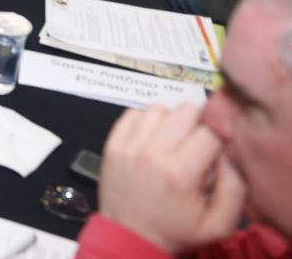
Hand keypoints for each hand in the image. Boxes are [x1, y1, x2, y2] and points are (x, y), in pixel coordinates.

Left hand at [97, 105, 245, 253]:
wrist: (130, 238)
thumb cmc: (175, 231)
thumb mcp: (219, 224)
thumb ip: (235, 188)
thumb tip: (230, 154)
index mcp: (180, 173)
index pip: (210, 130)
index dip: (219, 136)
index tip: (217, 149)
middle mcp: (152, 154)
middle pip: (185, 110)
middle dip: (198, 124)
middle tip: (196, 144)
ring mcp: (128, 146)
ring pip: (159, 108)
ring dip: (171, 120)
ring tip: (174, 141)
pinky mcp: (113, 144)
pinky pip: (133, 113)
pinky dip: (146, 121)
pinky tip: (152, 139)